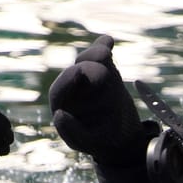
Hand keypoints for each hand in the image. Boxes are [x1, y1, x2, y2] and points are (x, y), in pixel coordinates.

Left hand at [49, 35, 148, 166]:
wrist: (123, 135)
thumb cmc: (100, 140)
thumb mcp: (87, 141)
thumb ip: (72, 132)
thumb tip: (59, 114)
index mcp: (61, 104)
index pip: (59, 91)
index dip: (67, 82)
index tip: (78, 73)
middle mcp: (73, 88)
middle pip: (76, 72)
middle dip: (87, 70)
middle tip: (103, 74)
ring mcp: (89, 76)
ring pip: (90, 60)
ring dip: (96, 56)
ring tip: (105, 53)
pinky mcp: (106, 68)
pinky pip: (102, 55)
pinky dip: (103, 46)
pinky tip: (108, 41)